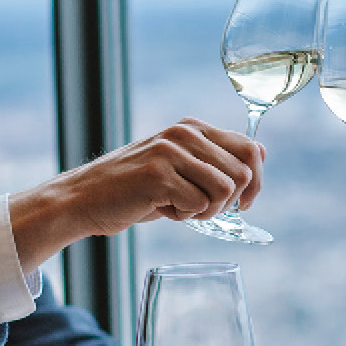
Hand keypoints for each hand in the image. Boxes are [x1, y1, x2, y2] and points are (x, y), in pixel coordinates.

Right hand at [10, 118, 263, 271]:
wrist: (83, 200)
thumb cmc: (135, 189)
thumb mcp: (180, 167)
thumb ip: (218, 159)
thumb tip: (262, 152)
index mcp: (193, 128)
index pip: (251, 149)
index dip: (255, 183)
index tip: (243, 204)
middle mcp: (184, 133)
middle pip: (243, 173)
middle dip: (228, 202)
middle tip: (198, 208)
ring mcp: (170, 152)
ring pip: (224, 190)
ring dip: (206, 210)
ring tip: (178, 208)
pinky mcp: (158, 175)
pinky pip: (199, 205)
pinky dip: (184, 217)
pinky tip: (161, 209)